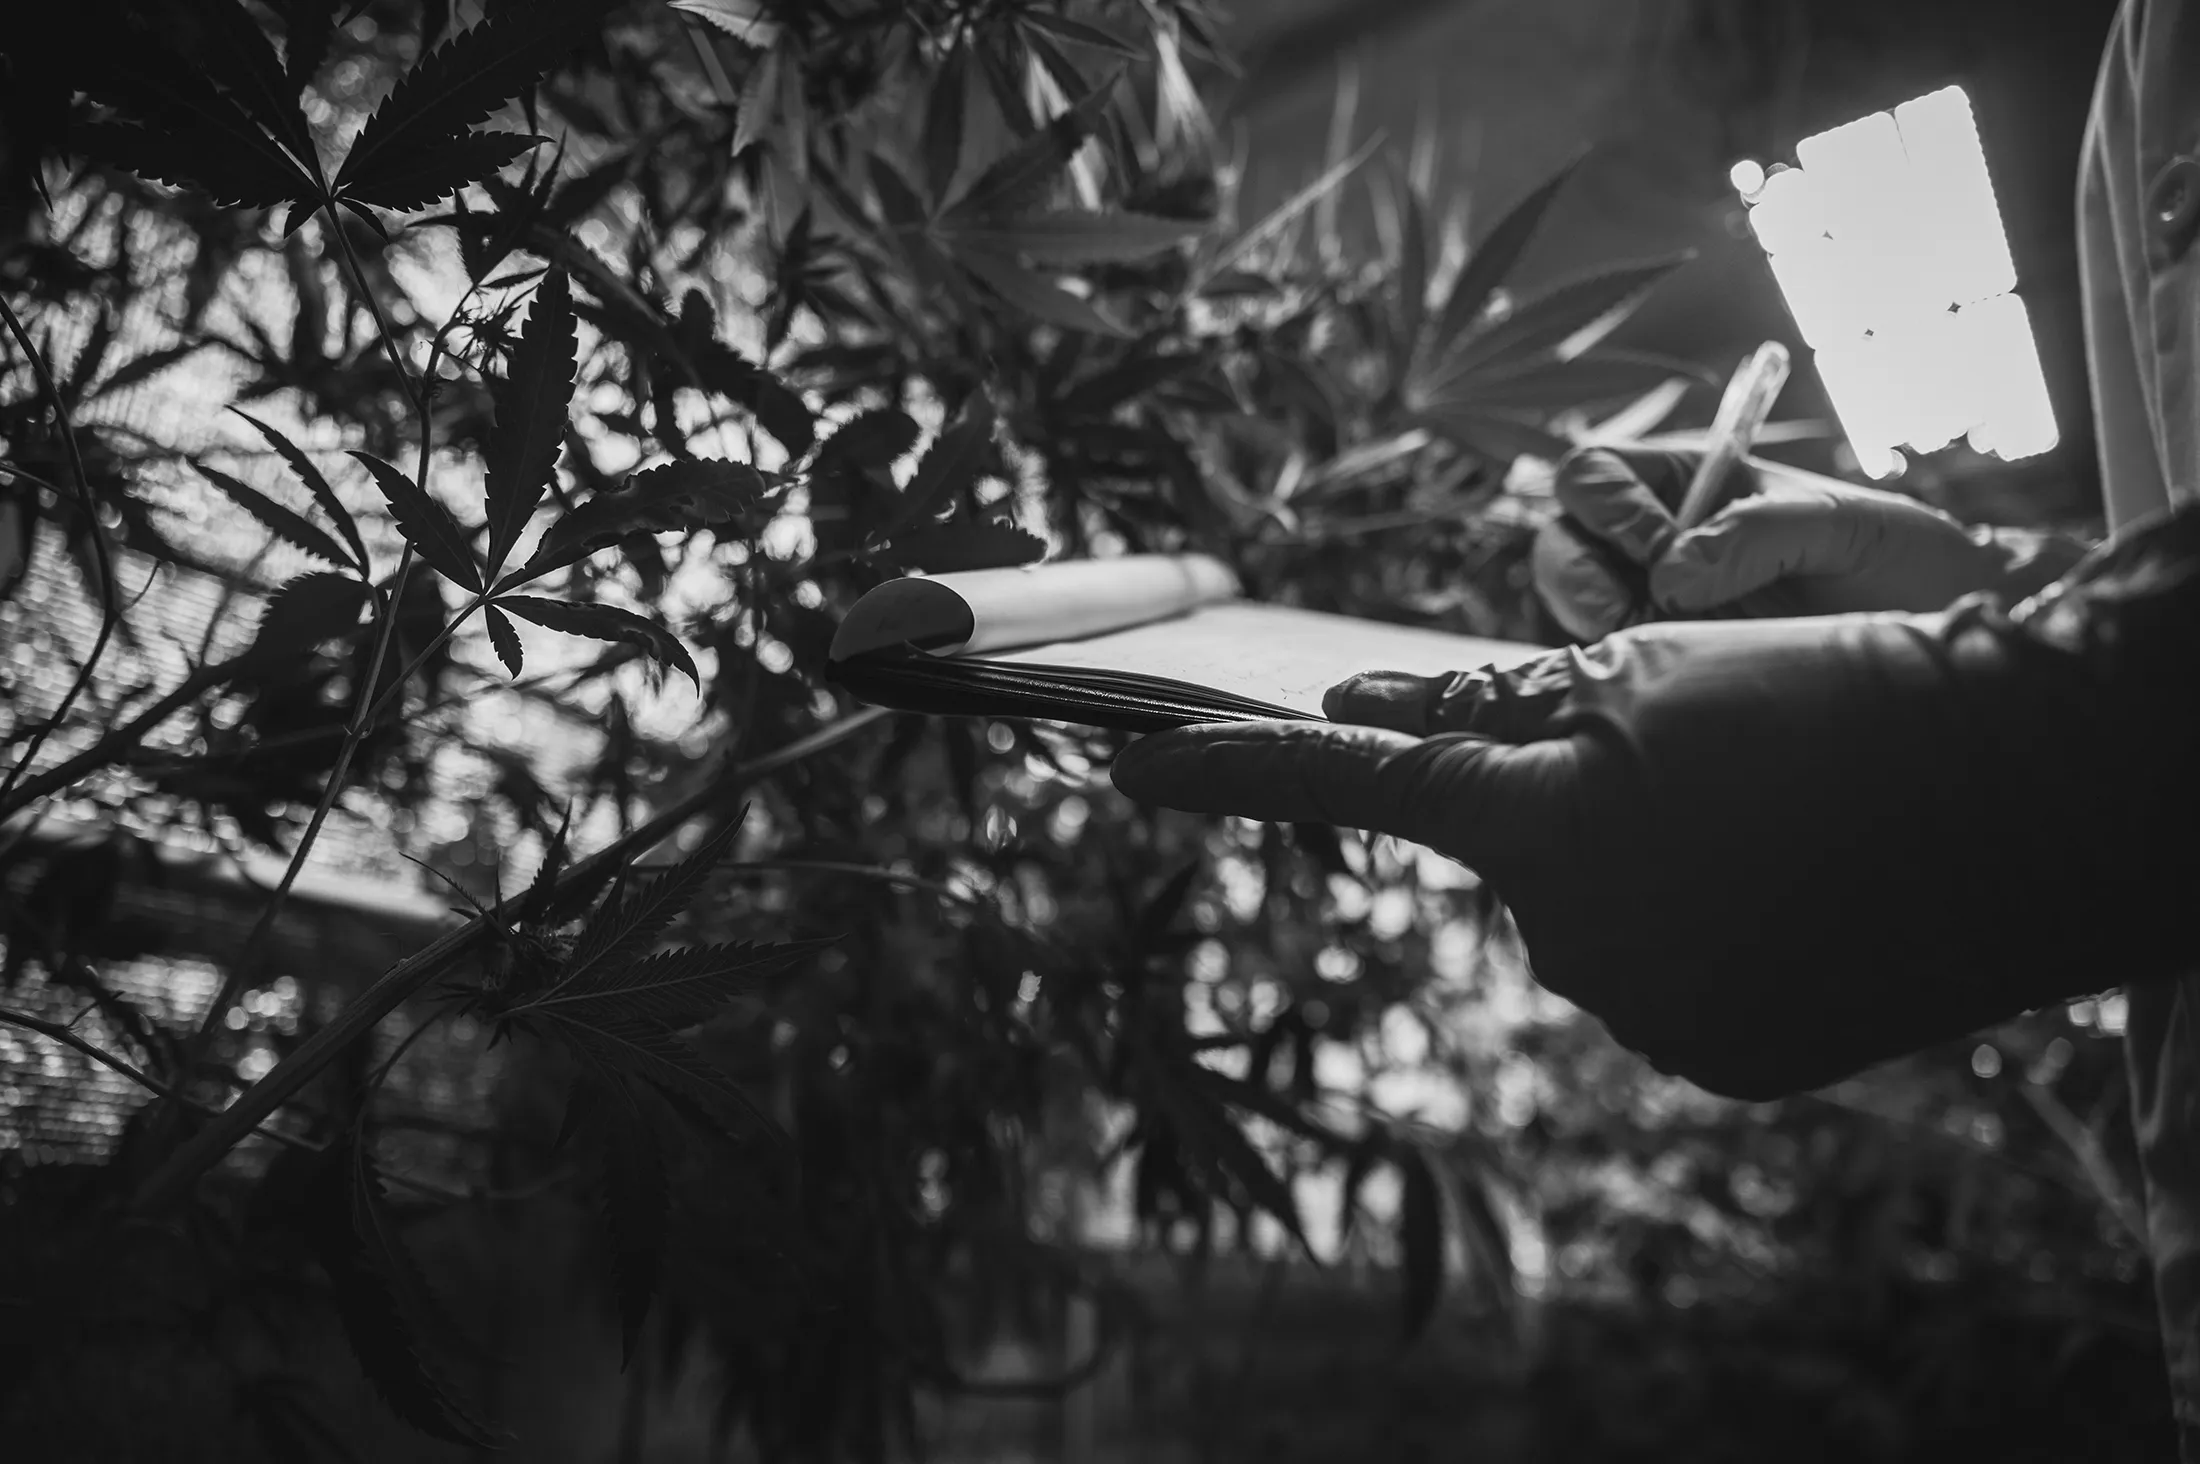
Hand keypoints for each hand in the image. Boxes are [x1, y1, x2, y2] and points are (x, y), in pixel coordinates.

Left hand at [1113, 506, 2199, 1099]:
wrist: (2034, 792)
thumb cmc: (1834, 690)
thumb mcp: (1647, 664)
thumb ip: (1490, 706)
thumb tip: (1358, 706)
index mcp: (1543, 829)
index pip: (1353, 790)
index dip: (1238, 773)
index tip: (1132, 769)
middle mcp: (1575, 948)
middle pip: (1509, 856)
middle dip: (1563, 803)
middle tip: (1702, 754)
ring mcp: (1653, 1018)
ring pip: (1588, 918)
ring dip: (1640, 863)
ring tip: (1772, 814)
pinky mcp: (1725, 1056)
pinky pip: (1660, 972)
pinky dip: (1697, 926)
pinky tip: (1788, 887)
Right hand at [1533, 447, 2080, 640]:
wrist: (1934, 639)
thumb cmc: (1895, 562)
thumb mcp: (1843, 527)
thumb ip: (1758, 533)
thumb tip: (1669, 577)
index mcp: (1689, 482)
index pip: (1596, 474)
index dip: (1608, 507)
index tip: (1658, 547)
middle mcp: (1655, 541)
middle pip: (1562, 541)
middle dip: (1577, 575)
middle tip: (1623, 612)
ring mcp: (1652, 604)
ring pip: (1568, 607)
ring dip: (1595, 626)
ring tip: (1658, 647)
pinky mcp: (1661, 665)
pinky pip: (1602, 668)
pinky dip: (1612, 675)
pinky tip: (1659, 683)